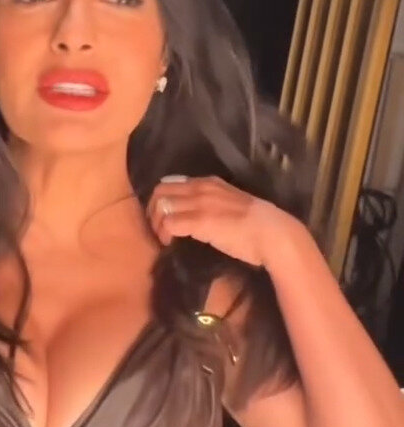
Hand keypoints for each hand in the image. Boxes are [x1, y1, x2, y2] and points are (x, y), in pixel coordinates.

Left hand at [147, 176, 296, 268]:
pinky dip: (164, 234)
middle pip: (160, 190)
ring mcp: (199, 203)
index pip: (172, 182)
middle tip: (158, 228)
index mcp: (209, 182)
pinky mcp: (198, 221)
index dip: (163, 199)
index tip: (164, 216)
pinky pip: (168, 223)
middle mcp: (201, 188)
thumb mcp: (231, 204)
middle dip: (153, 210)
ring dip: (156, 223)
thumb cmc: (257, 226)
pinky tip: (170, 244)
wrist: (273, 234)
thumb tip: (198, 214)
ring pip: (161, 206)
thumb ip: (213, 203)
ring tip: (164, 238)